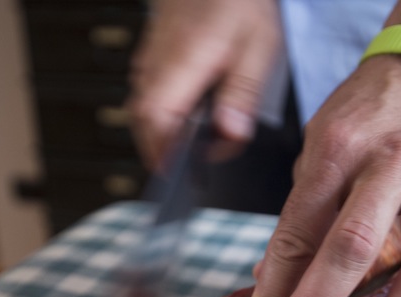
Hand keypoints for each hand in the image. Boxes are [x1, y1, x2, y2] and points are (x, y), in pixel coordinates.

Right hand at [126, 0, 282, 169]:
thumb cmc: (237, 0)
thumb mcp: (258, 46)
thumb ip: (242, 94)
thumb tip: (230, 135)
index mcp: (181, 64)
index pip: (155, 122)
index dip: (163, 154)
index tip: (177, 175)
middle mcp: (156, 65)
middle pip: (142, 124)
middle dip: (163, 152)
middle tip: (190, 167)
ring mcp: (149, 62)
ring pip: (142, 112)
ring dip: (163, 134)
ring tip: (192, 144)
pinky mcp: (151, 59)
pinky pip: (147, 96)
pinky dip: (163, 115)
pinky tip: (188, 116)